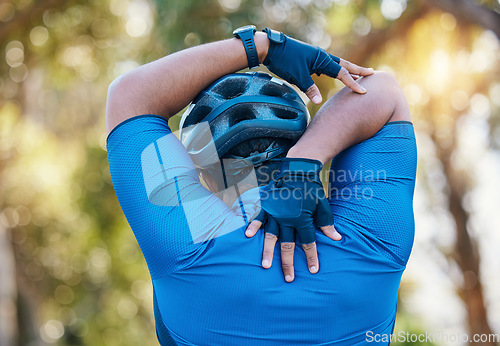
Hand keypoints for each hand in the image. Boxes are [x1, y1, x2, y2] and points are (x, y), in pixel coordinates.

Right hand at [245, 158, 341, 281]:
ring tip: (265, 266)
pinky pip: (258, 217)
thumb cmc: (312, 189)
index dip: (311, 257)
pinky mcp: (266, 205)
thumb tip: (337, 239)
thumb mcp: (323, 205)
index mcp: (303, 219)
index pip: (308, 243)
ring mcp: (275, 213)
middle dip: (288, 263)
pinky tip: (247, 236)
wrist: (297, 170)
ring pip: (271, 236)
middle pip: (288, 245)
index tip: (313, 270)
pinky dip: (253, 226)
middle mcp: (288, 219)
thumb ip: (327, 223)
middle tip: (288, 278)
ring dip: (268, 252)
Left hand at [262, 28, 373, 103]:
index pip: (342, 74)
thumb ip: (309, 89)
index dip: (353, 84)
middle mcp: (321, 56)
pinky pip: (326, 66)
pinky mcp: (309, 59)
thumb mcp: (297, 77)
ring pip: (336, 64)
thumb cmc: (284, 60)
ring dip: (347, 69)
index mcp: (322, 60)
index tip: (363, 92)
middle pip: (344, 65)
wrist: (271, 47)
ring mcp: (316, 57)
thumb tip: (319, 102)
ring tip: (357, 74)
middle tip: (372, 73)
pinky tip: (334, 74)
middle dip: (357, 70)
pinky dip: (334, 70)